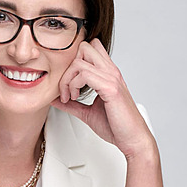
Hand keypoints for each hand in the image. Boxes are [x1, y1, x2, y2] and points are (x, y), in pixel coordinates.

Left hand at [52, 39, 155, 159]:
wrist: (132, 139)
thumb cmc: (116, 126)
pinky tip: (74, 98)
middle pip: (84, 47)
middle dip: (68, 67)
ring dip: (67, 79)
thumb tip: (54, 99)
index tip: (68, 82)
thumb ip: (72, 104)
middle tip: (66, 89)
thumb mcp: (87, 112)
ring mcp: (111, 78)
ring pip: (79, 61)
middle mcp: (110, 72)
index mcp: (108, 74)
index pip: (91, 47)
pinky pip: (84, 74)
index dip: (74, 59)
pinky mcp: (110, 88)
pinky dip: (73, 85)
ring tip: (70, 96)